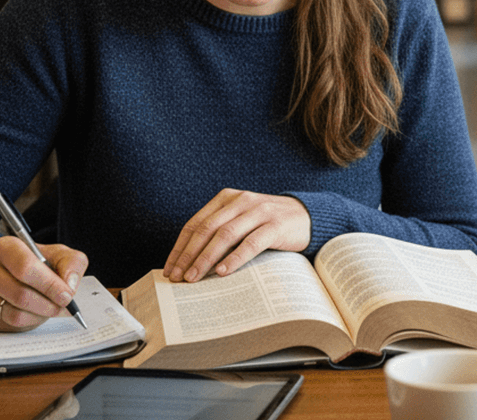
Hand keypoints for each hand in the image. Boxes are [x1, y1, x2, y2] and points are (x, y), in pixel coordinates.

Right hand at [0, 237, 87, 331]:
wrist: (9, 273)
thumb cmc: (36, 263)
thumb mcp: (58, 254)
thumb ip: (71, 263)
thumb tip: (69, 285)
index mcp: (4, 247)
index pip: (25, 267)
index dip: (49, 284)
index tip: (67, 295)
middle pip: (20, 294)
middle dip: (48, 304)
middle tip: (63, 306)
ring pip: (14, 313)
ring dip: (40, 315)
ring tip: (50, 308)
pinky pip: (7, 324)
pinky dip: (28, 322)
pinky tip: (35, 313)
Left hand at [164, 189, 311, 282]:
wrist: (307, 216)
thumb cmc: (268, 222)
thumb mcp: (241, 219)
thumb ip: (220, 230)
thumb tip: (190, 262)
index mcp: (227, 198)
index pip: (195, 223)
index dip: (180, 247)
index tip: (170, 268)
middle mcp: (241, 201)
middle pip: (207, 229)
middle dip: (189, 255)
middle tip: (178, 277)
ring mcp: (259, 212)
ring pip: (225, 235)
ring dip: (206, 258)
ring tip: (195, 277)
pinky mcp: (275, 225)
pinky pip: (250, 243)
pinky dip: (234, 258)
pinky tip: (223, 271)